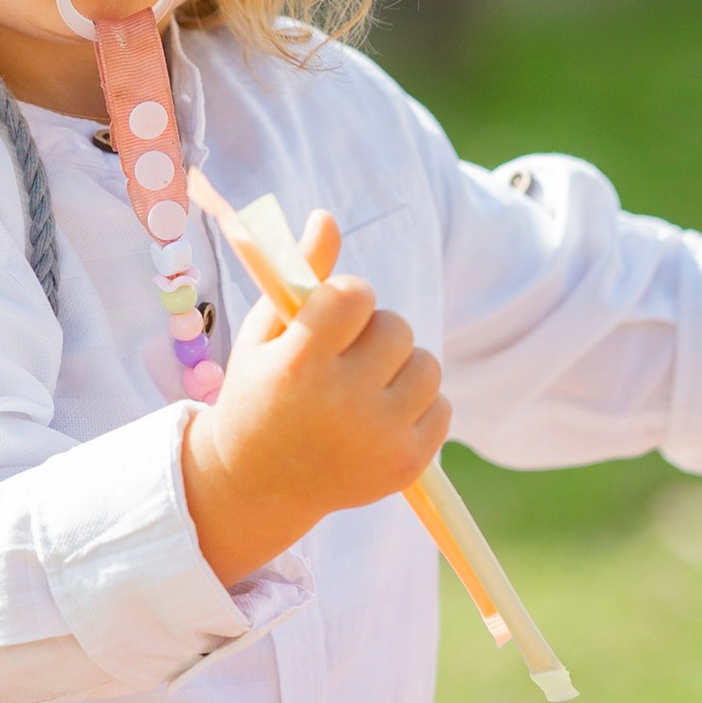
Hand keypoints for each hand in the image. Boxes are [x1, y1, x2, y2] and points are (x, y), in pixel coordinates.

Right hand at [182, 211, 451, 586]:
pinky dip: (418, 406)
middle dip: (376, 332)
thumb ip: (301, 275)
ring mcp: (379, 438)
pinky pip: (442, 406)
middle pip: (398, 327)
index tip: (333, 318)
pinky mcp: (408, 464)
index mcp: (299, 365)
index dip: (349, 299)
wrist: (259, 485)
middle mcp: (342, 403)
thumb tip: (327, 217)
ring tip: (365, 388)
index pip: (356, 295)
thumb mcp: (265, 334)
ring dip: (402, 367)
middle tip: (346, 358)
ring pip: (427, 364)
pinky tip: (380, 418)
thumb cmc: (260, 395)